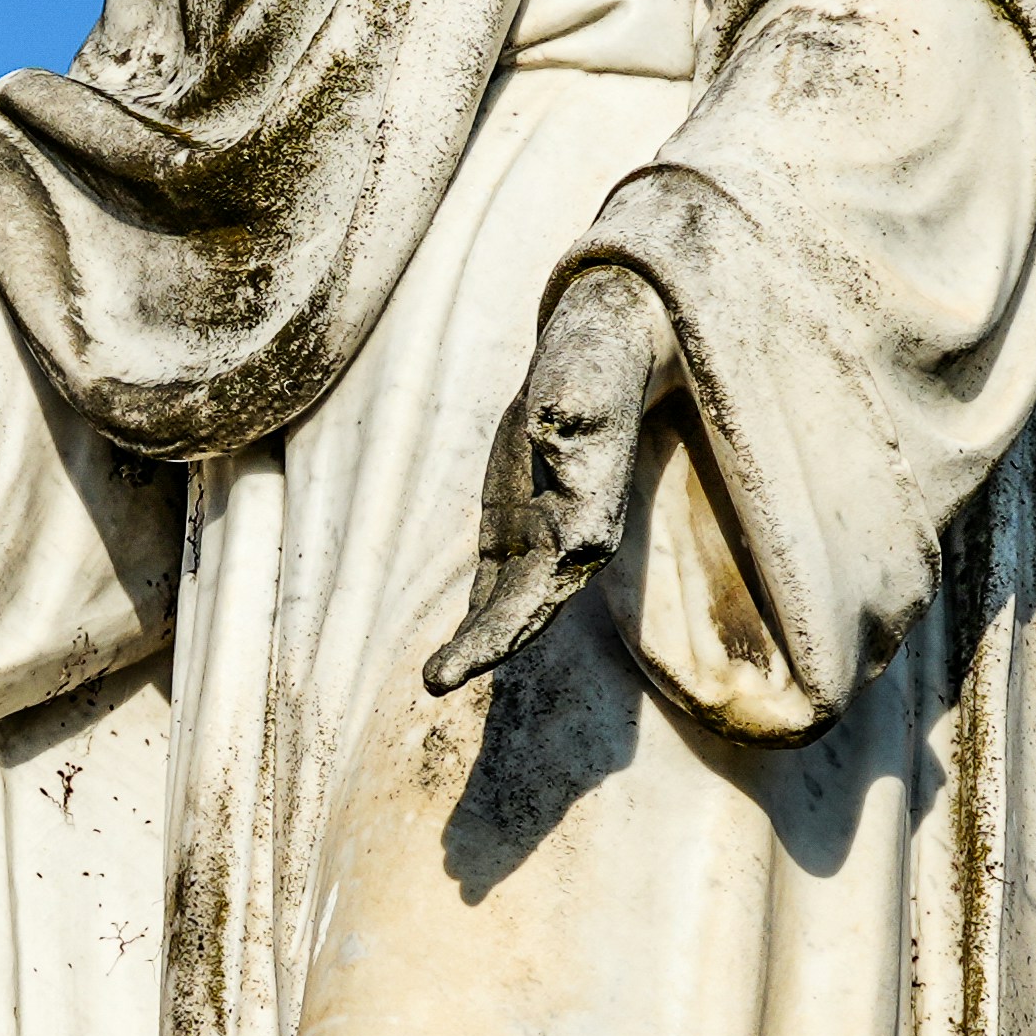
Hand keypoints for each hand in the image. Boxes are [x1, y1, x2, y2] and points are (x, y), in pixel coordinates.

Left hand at [423, 265, 679, 694]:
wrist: (602, 356)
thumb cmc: (592, 366)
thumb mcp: (580, 379)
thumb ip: (568, 409)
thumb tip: (548, 426)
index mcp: (587, 522)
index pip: (542, 585)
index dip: (505, 624)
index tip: (472, 654)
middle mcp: (570, 546)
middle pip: (524, 610)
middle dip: (484, 647)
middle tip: (434, 680)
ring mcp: (543, 544)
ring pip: (508, 608)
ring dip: (476, 645)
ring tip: (434, 678)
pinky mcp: (520, 533)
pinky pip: (496, 588)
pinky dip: (477, 621)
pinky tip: (450, 655)